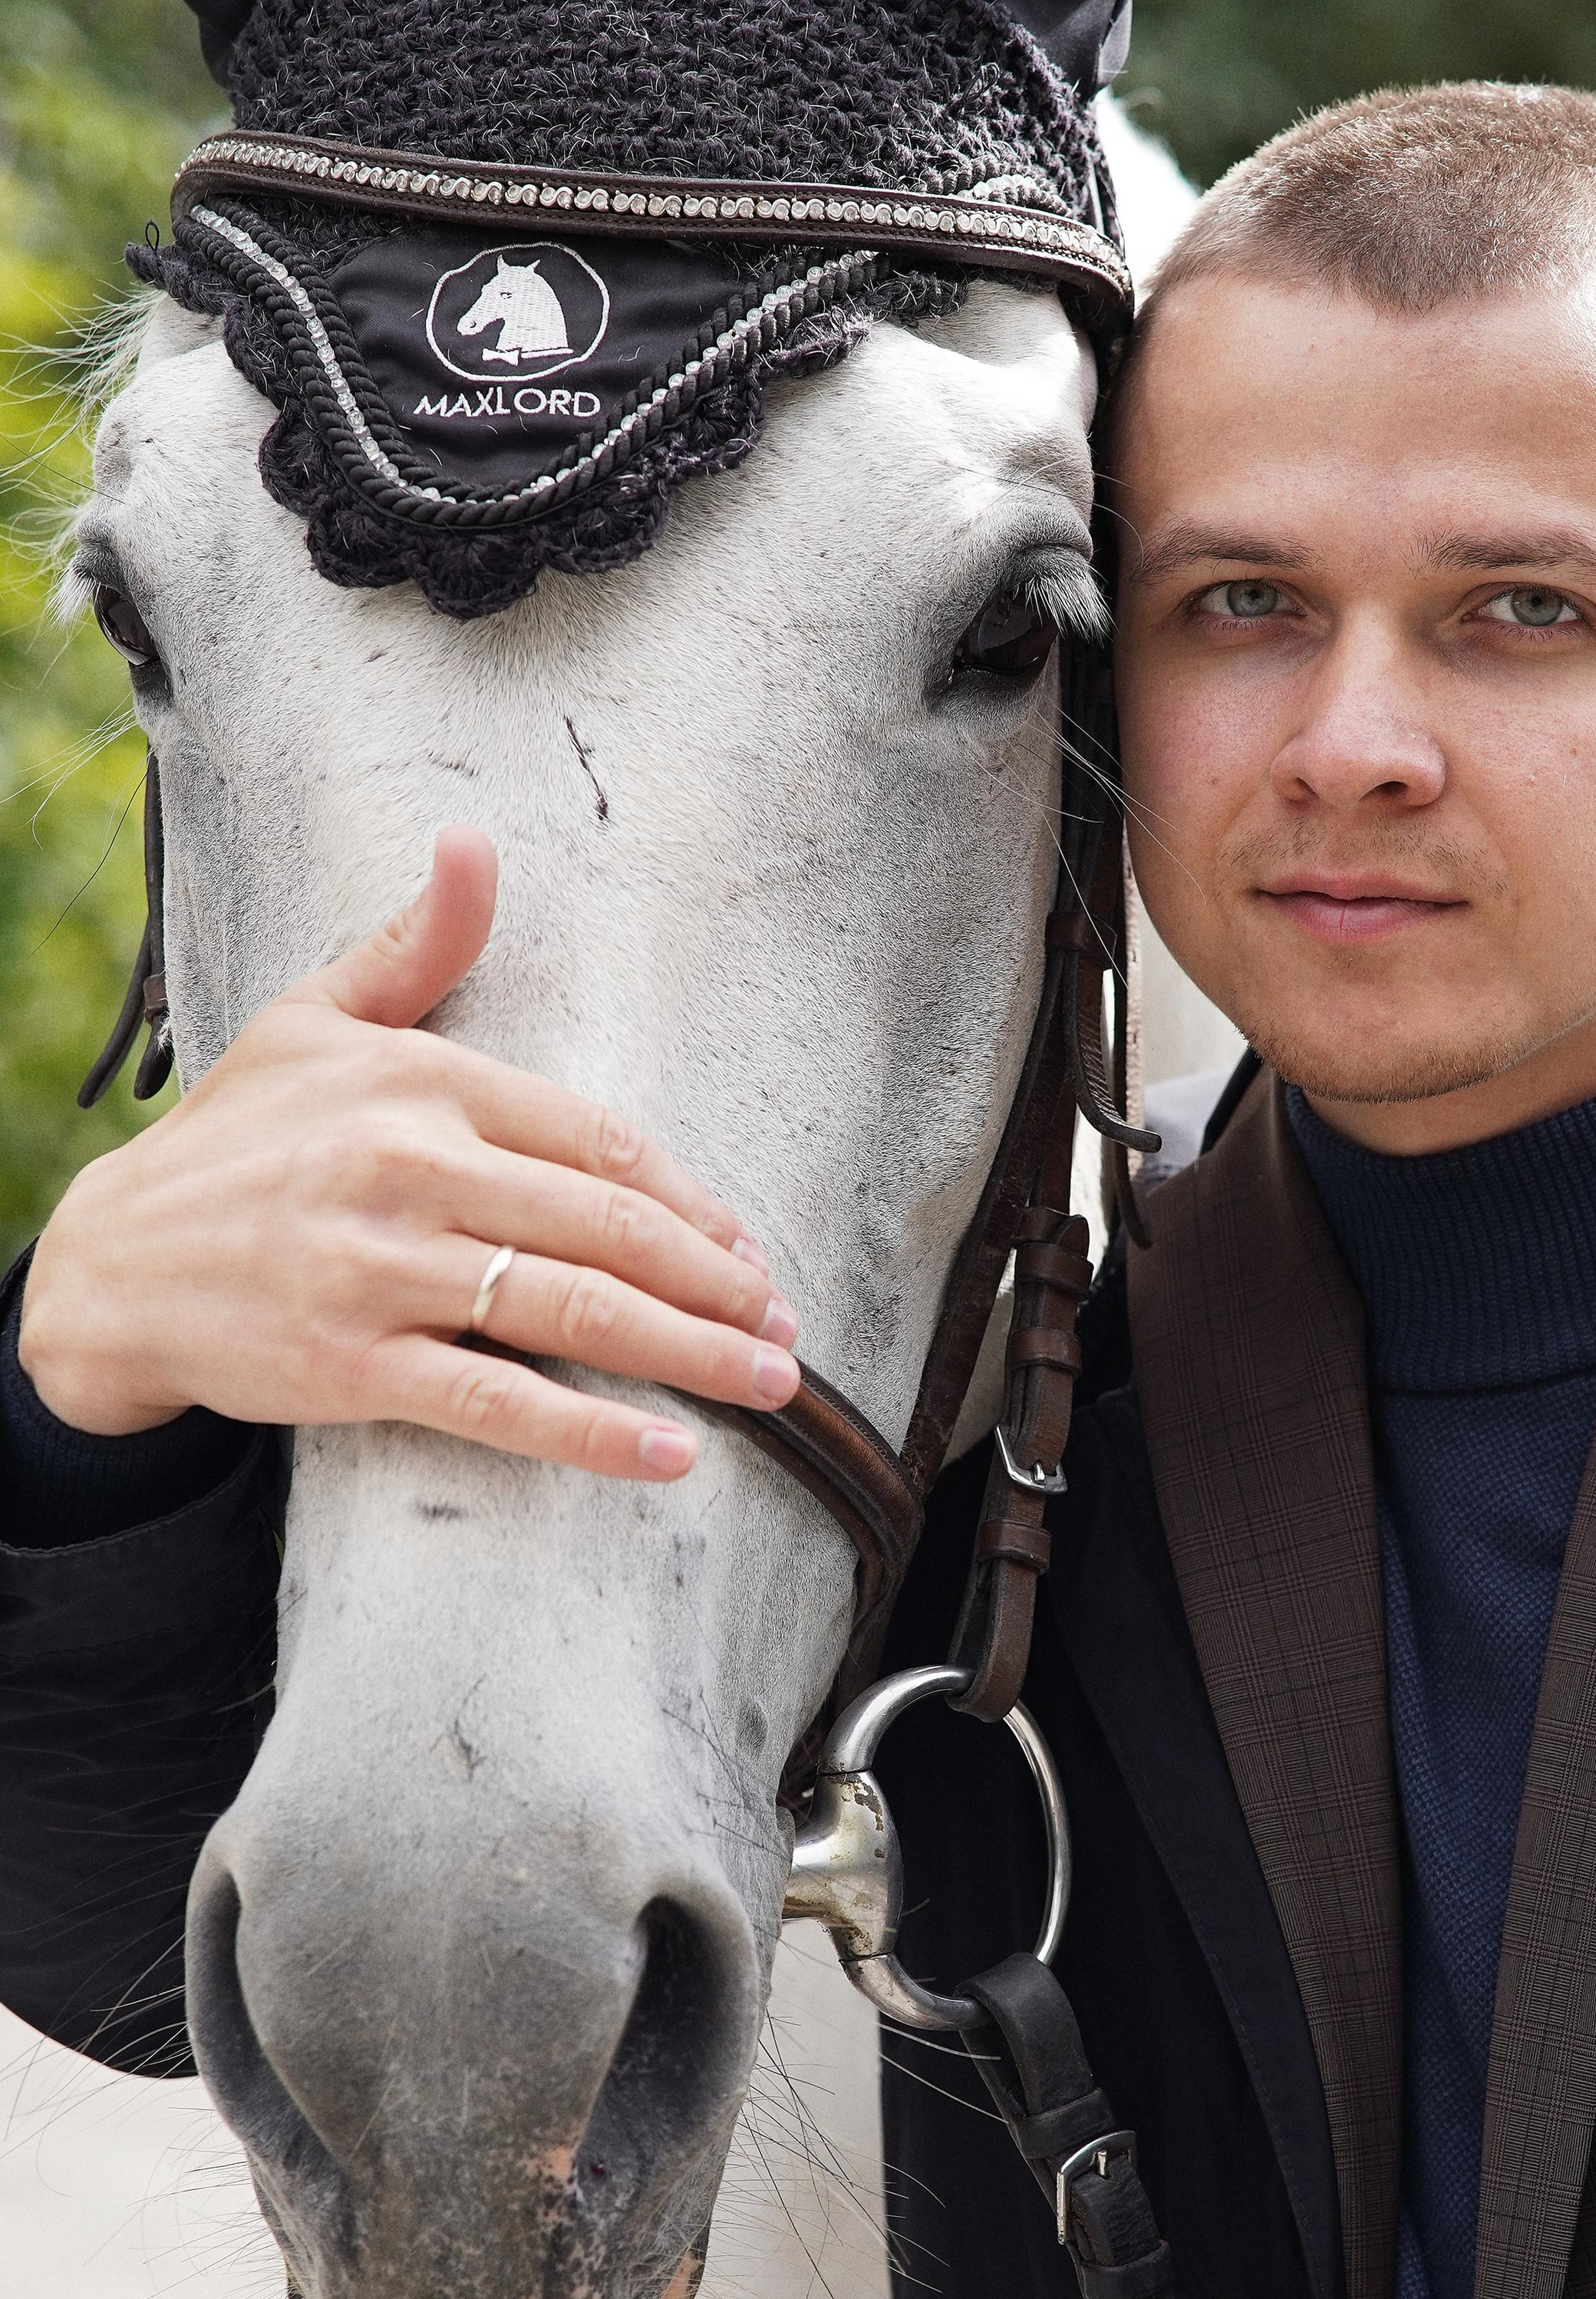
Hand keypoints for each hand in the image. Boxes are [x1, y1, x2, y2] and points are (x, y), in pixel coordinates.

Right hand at [18, 827, 799, 1480]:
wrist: (112, 1262)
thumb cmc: (232, 1140)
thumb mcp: (314, 1017)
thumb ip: (413, 944)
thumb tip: (474, 845)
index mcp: (422, 1083)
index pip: (600, 1140)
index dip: (689, 1201)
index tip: (743, 1247)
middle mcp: (412, 1168)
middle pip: (609, 1227)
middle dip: (716, 1283)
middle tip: (780, 1324)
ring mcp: (382, 1270)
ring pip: (574, 1310)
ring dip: (692, 1353)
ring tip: (767, 1382)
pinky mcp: (351, 1364)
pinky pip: (498, 1403)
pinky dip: (593, 1434)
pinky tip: (668, 1453)